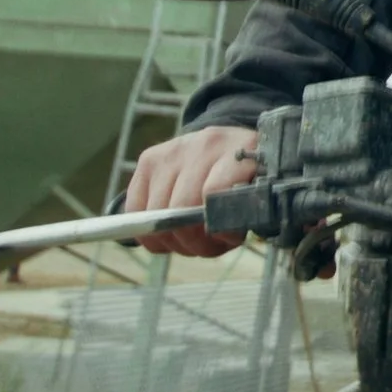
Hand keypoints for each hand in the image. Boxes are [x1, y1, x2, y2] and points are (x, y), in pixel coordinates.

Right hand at [125, 126, 259, 256]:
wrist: (228, 146)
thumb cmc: (244, 181)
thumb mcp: (256, 195)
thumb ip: (242, 215)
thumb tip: (219, 232)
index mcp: (238, 151)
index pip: (213, 191)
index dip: (217, 226)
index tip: (227, 239)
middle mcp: (203, 145)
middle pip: (181, 205)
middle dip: (193, 240)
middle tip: (205, 246)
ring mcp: (172, 150)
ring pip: (157, 212)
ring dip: (173, 239)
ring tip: (190, 238)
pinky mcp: (149, 159)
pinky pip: (135, 209)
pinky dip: (150, 233)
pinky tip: (168, 234)